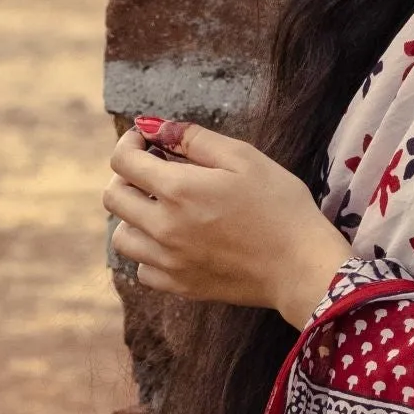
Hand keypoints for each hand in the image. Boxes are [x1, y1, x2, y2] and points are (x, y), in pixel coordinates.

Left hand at [103, 121, 349, 328]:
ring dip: (134, 217)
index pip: (123, 161)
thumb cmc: (280, 205)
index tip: (145, 141)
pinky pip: (142, 269)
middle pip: (113, 198)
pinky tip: (174, 241)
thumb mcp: (244, 158)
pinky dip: (149, 253)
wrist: (301, 265)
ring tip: (162, 208)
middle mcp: (164, 227)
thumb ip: (194, 139)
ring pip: (121, 237)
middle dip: (127, 176)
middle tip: (154, 171)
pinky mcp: (180, 286)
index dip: (129, 143)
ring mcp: (169, 261)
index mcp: (178, 190)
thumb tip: (154, 127)